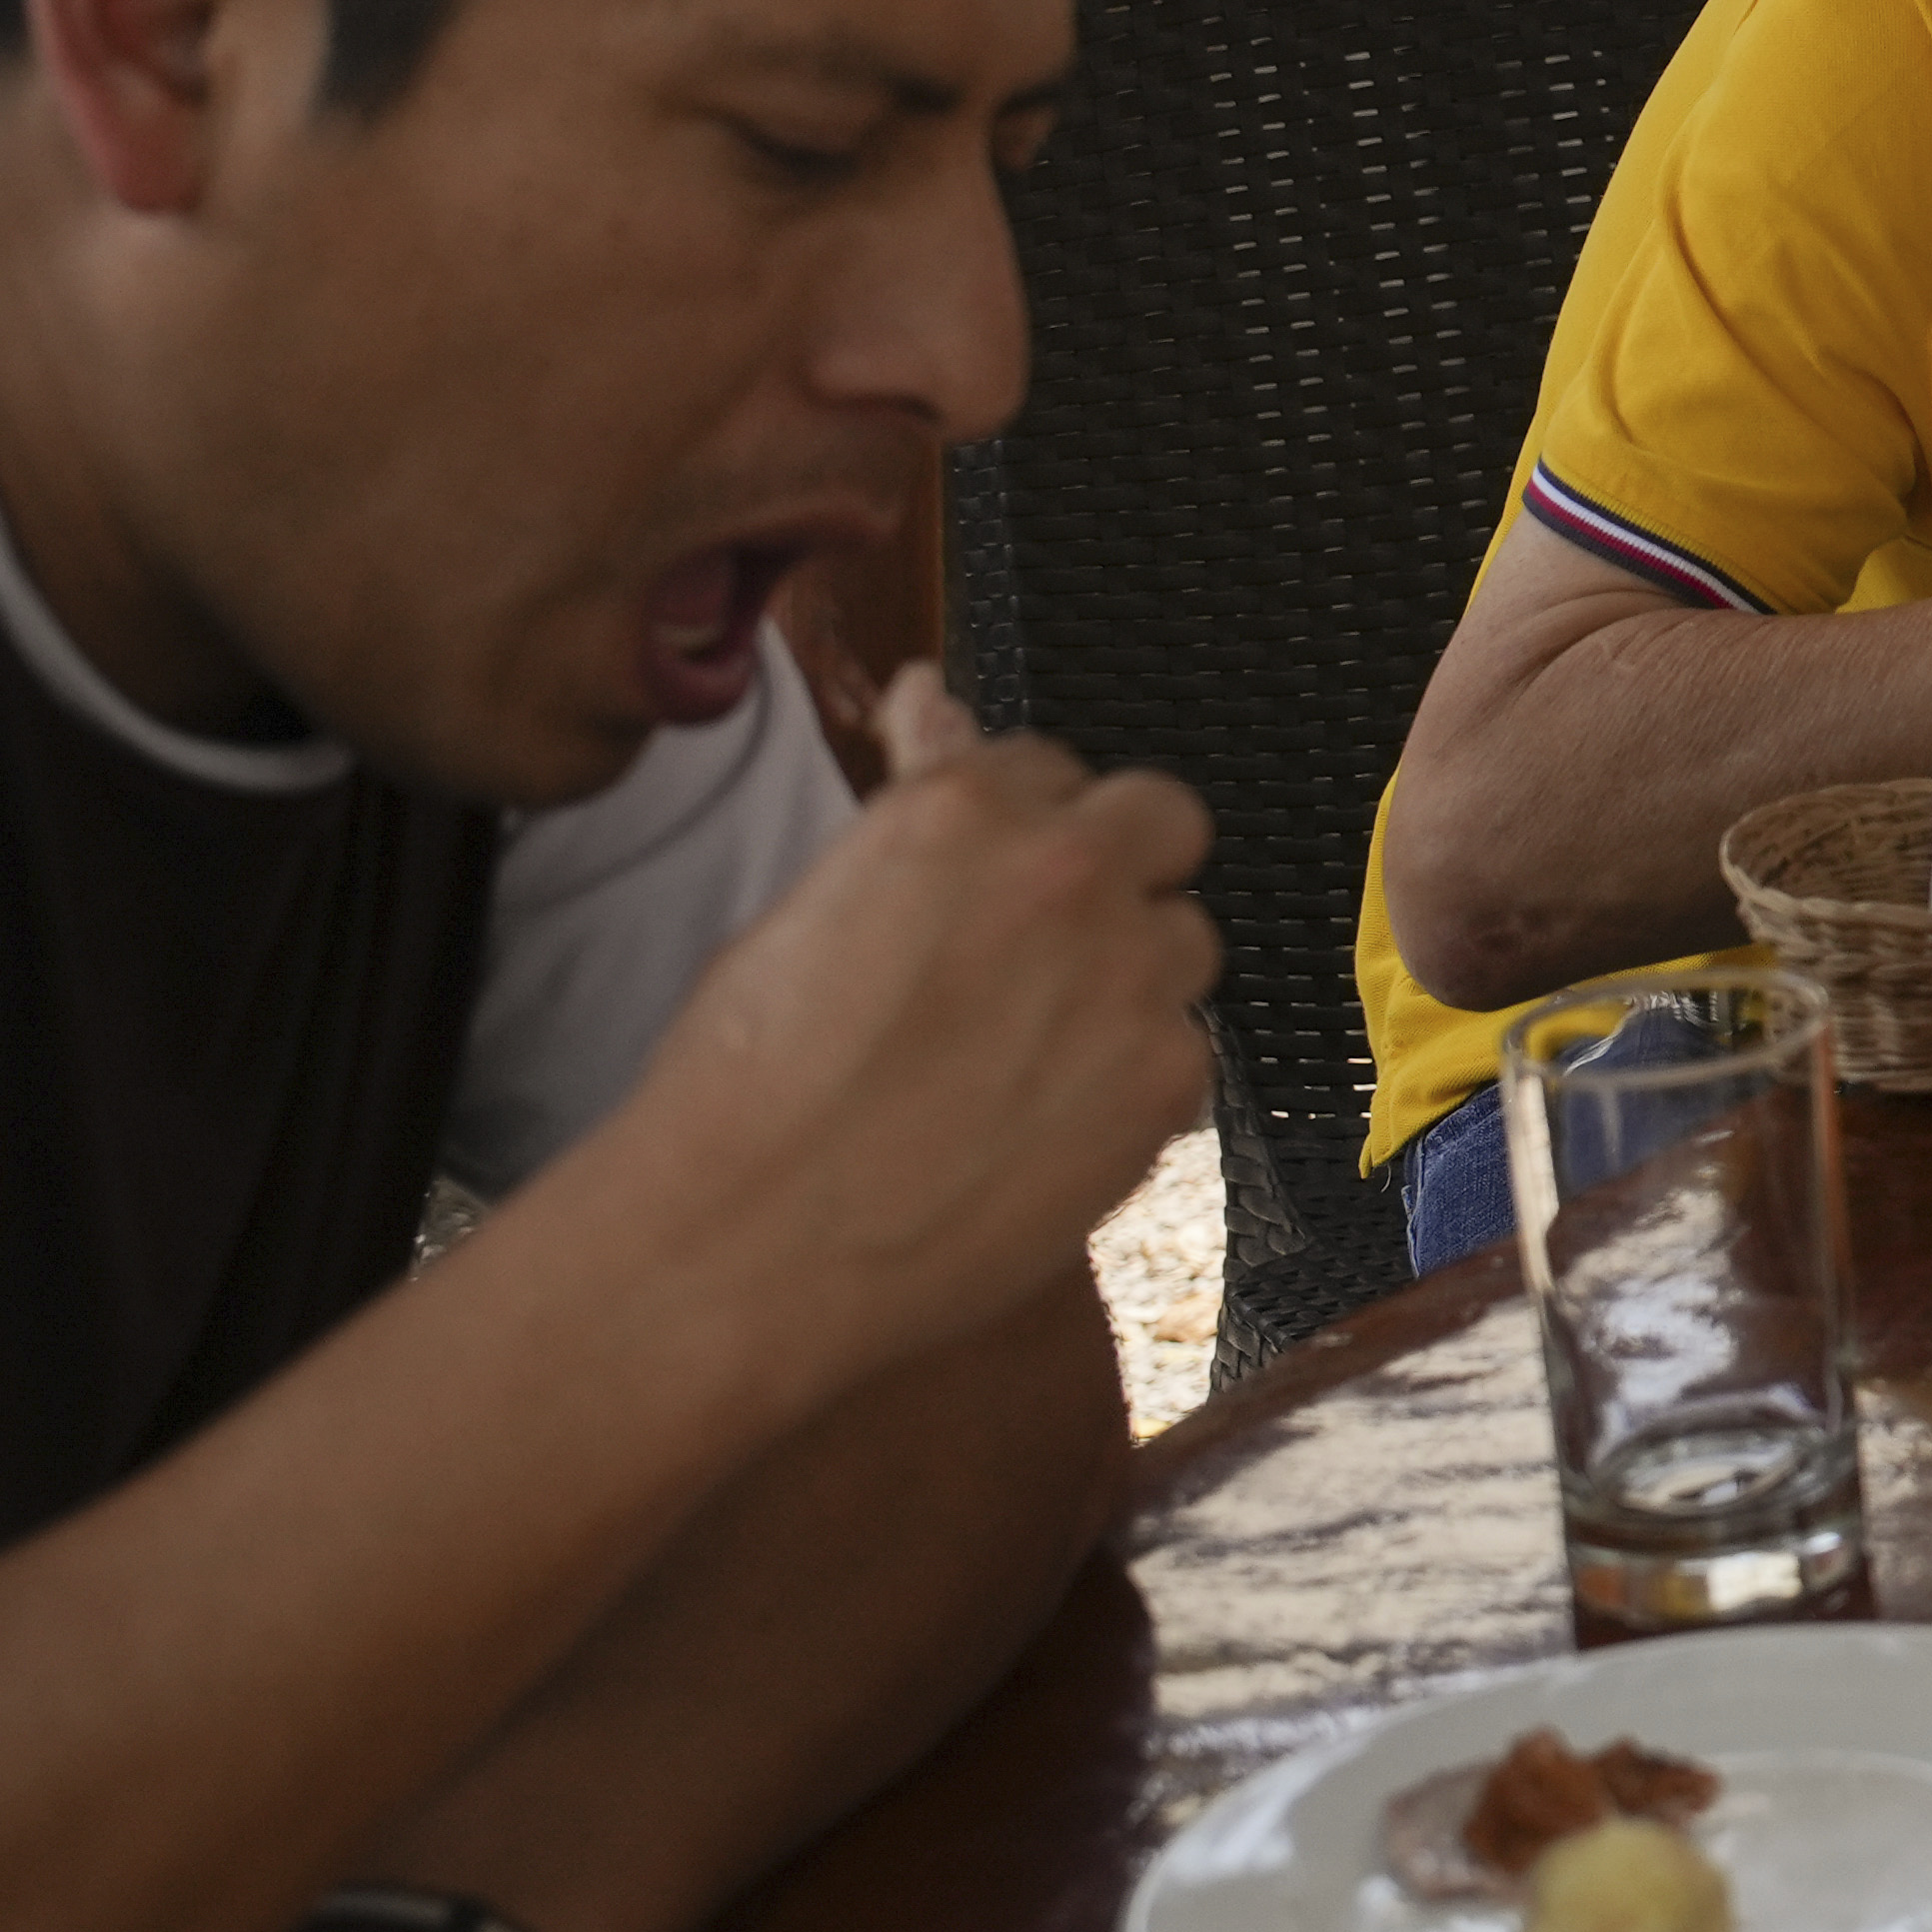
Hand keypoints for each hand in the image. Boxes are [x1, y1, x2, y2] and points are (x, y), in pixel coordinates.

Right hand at [581, 671, 1209, 1410]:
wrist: (746, 1240)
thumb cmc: (747, 1078)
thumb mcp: (817, 902)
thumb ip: (916, 798)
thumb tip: (933, 691)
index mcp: (965, 807)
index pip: (1059, 771)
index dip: (1032, 831)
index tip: (998, 885)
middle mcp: (1067, 871)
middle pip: (1165, 821)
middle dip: (1124, 867)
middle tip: (1054, 949)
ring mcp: (1129, 974)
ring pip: (1185, 944)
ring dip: (1131, 982)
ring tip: (1023, 1059)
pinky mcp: (1165, 1079)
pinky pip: (1185, 1056)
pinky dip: (1132, 1086)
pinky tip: (1042, 1128)